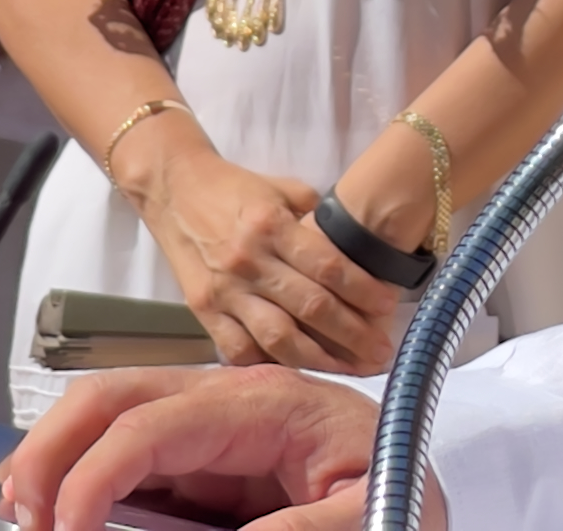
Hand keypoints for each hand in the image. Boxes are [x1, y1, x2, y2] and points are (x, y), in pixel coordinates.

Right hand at [0, 366, 385, 530]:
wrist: (418, 488)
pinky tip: (54, 510)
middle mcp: (227, 402)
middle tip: (22, 514)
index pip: (155, 421)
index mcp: (265, 403)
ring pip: (110, 419)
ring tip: (22, 510)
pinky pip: (130, 459)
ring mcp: (209, 428)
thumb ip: (301, 528)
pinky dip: (83, 480)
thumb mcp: (368, 510)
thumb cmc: (401, 487)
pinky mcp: (203, 462)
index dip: (97, 473)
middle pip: (116, 396)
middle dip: (55, 447)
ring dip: (57, 458)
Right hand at [138, 139, 403, 369]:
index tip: (389, 308)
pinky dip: (268, 365)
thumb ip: (316, 218)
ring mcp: (224, 291)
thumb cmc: (235, 187)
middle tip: (381, 351)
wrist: (174, 189)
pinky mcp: (203, 312)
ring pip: (278, 337)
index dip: (363, 290)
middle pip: (310, 306)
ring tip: (350, 370)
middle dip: (352, 334)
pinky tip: (296, 375)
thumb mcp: (282, 188)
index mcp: (272, 224)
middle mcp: (250, 261)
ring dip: (318, 359)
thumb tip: (354, 245)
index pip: (328, 265)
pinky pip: (238, 349)